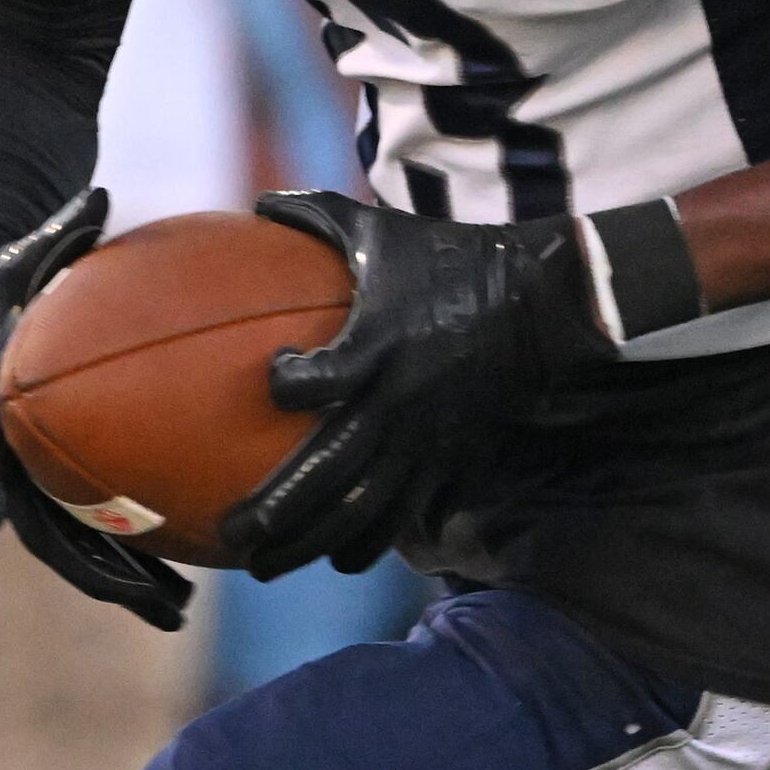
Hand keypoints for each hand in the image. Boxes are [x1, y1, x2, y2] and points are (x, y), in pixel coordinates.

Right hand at [0, 189, 187, 631]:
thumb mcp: (22, 247)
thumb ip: (58, 228)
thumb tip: (96, 188)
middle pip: (37, 524)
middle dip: (92, 568)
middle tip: (145, 598)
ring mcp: (22, 474)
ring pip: (68, 541)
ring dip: (119, 580)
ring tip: (175, 613)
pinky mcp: (47, 480)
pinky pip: (89, 523)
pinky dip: (128, 551)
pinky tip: (178, 577)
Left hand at [222, 191, 605, 578]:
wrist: (537, 301)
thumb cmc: (447, 257)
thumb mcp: (378, 228)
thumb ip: (313, 215)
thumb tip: (254, 203)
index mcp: (378, 344)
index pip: (323, 380)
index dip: (288, 385)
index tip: (266, 383)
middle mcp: (398, 401)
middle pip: (331, 472)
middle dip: (278, 511)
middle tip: (232, 534)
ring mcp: (426, 438)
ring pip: (365, 509)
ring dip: (312, 543)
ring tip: (264, 566)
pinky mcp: (450, 458)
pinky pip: (406, 513)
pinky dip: (370, 542)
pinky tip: (337, 561)